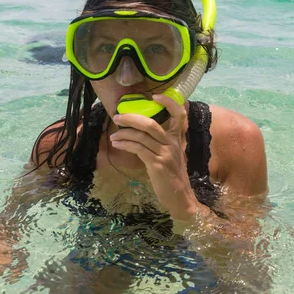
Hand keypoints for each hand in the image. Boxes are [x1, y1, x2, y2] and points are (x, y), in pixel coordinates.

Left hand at [110, 94, 200, 220]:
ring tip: (113, 135)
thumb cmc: (172, 176)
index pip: (179, 114)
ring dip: (124, 133)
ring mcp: (165, 153)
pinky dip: (125, 144)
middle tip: (117, 117)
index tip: (155, 96)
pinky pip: (138, 148)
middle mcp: (173, 143)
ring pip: (142, 135)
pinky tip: (118, 144)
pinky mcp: (157, 164)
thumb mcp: (171, 155)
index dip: (169, 102)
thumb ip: (161, 142)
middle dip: (132, 118)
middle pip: (151, 123)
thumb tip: (141, 131)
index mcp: (177, 138)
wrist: (180, 197)